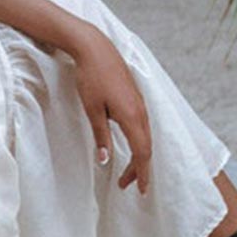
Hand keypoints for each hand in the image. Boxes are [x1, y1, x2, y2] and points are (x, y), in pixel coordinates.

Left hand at [71, 26, 151, 195]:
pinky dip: (139, 140)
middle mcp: (141, 111)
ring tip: (129, 169)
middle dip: (139, 168)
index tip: (139, 190)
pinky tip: (131, 144)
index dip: (140, 173)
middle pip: (146, 147)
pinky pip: (143, 125)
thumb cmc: (91, 77)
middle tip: (128, 185)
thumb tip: (105, 161)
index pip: (142, 153)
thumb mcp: (92, 110)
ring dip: (139, 155)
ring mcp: (140, 102)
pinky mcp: (135, 96)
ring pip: (145, 136)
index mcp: (132, 117)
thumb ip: (101, 136)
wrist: (95, 47)